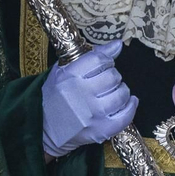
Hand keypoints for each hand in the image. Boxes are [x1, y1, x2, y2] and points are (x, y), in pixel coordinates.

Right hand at [41, 40, 136, 157]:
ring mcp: (92, 115)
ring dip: (122, 90)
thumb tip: (118, 45)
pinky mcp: (101, 130)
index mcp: (69, 77)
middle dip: (113, 75)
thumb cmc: (54, 97)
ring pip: (121, 95)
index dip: (107, 59)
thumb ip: (90, 56)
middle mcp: (81, 95)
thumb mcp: (63, 71)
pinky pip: (125, 116)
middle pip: (112, 76)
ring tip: (115, 91)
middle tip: (107, 80)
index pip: (99, 59)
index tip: (106, 63)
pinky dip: (131, 107)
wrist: (44, 129)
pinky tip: (129, 102)